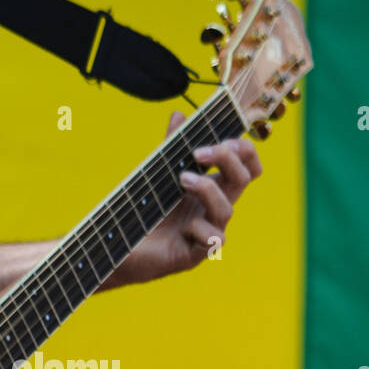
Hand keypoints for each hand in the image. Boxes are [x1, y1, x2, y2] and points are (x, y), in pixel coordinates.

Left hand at [112, 111, 262, 286]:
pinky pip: (214, 239)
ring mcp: (209, 231)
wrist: (122, 245)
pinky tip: (183, 227)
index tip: (220, 139)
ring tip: (182, 179)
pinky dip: (200, 228)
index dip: (244, 150)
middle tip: (198, 152)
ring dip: (207, 189)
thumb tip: (178, 114)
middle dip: (227, 158)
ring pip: (227, 209)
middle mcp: (215, 208)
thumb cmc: (146, 211)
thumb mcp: (159, 174)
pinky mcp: (197, 254)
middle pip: (244, 178)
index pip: (246, 165)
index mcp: (213, 186)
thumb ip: (171, 147)